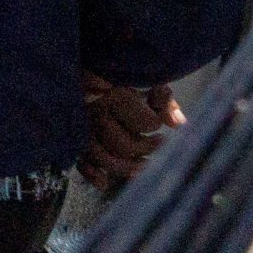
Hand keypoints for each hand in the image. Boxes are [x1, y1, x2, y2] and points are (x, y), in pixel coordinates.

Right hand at [79, 74, 182, 190]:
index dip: (156, 125)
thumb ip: (162, 99)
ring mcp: (83, 127)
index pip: (147, 123)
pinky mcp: (73, 138)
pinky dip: (91, 174)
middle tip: (160, 142)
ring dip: (127, 168)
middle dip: (146, 148)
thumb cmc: (119, 75)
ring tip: (145, 165)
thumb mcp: (144, 78)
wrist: (85, 69)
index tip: (160, 121)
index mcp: (116, 94)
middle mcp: (96, 112)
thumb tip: (178, 124)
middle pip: (126, 146)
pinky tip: (104, 183)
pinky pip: (79, 160)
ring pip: (103, 158)